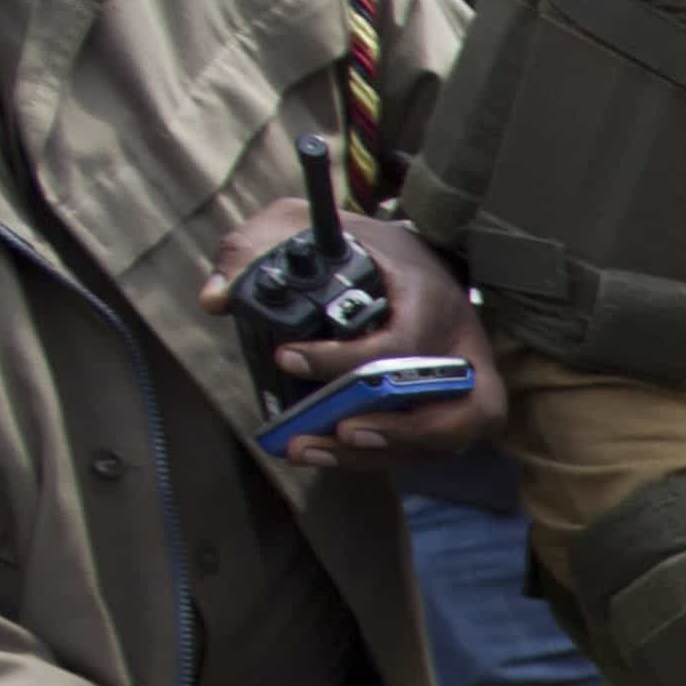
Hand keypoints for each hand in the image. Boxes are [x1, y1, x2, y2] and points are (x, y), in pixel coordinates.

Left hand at [201, 204, 501, 471]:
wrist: (418, 262)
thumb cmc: (365, 248)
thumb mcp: (311, 228)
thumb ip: (257, 249)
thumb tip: (217, 300)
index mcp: (430, 296)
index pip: (401, 341)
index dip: (346, 360)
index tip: (287, 356)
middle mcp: (462, 344)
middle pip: (457, 405)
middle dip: (397, 429)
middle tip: (338, 430)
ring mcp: (468, 382)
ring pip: (446, 436)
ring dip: (382, 452)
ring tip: (312, 449)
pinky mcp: (456, 409)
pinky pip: (428, 447)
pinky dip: (378, 457)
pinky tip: (324, 452)